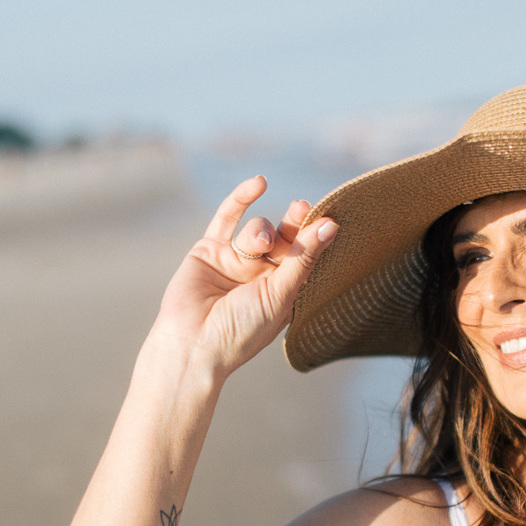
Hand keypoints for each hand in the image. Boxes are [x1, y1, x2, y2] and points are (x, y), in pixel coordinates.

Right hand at [151, 177, 337, 376]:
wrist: (193, 343)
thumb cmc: (243, 329)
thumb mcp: (281, 293)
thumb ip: (305, 257)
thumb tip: (332, 225)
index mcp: (285, 289)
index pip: (306, 254)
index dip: (314, 236)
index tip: (326, 218)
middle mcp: (262, 274)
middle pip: (285, 237)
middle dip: (293, 224)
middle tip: (301, 208)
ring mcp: (237, 260)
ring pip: (258, 229)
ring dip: (261, 232)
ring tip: (258, 246)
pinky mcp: (210, 249)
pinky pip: (228, 217)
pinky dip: (242, 198)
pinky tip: (259, 182)